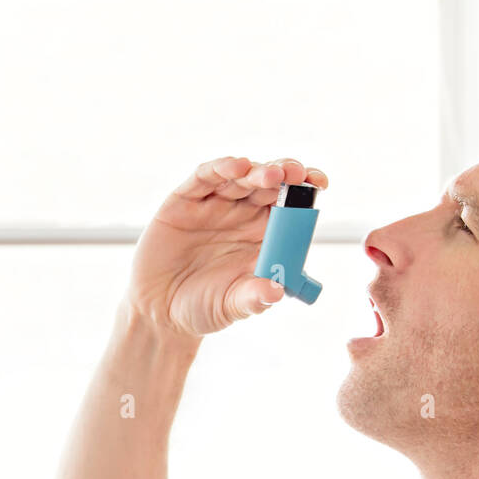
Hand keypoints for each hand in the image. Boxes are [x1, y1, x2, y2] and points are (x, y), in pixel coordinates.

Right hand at [125, 156, 327, 337]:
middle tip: (296, 174)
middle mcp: (241, 215)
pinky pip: (205, 177)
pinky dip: (221, 168)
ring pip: (241, 177)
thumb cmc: (203, 308)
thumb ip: (254, 298)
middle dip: (285, 175)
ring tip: (272, 174)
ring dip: (258, 171)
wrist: (160, 312)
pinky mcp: (185, 200)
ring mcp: (214, 205)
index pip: (289, 206)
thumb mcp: (233, 307)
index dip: (304, 191)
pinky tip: (236, 166)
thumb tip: (277, 292)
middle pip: (268, 185)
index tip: (319, 184)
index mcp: (262, 237)